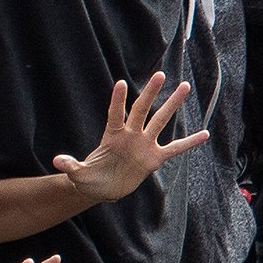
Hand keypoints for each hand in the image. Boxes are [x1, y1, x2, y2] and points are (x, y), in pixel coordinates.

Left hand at [51, 75, 205, 203]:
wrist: (103, 188)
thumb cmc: (88, 178)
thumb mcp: (78, 173)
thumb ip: (71, 165)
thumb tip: (58, 161)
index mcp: (112, 135)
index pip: (115, 114)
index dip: (118, 100)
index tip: (122, 84)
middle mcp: (130, 135)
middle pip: (142, 110)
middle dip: (151, 92)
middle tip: (161, 74)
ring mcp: (144, 144)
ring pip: (161, 121)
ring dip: (173, 104)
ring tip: (185, 86)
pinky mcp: (154, 158)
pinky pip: (175, 148)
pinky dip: (189, 142)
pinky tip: (205, 134)